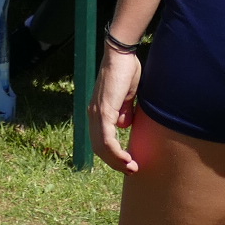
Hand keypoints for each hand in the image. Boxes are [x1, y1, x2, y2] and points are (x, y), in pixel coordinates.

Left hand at [89, 47, 144, 173]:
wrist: (121, 54)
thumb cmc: (126, 71)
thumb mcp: (127, 96)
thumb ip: (124, 111)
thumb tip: (124, 125)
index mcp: (98, 111)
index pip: (100, 141)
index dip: (113, 155)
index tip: (128, 163)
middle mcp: (93, 114)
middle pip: (98, 148)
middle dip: (115, 163)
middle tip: (131, 170)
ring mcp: (96, 112)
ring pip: (101, 146)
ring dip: (117, 161)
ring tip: (132, 167)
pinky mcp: (103, 110)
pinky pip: (107, 138)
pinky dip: (116, 152)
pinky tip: (126, 159)